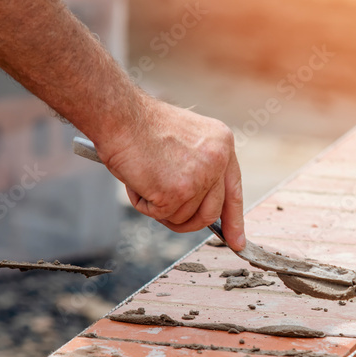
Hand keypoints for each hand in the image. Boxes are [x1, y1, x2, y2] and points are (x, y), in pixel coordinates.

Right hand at [96, 95, 245, 249]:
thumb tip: (199, 205)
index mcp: (222, 144)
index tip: (236, 241)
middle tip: (168, 214)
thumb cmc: (140, 125)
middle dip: (190, 222)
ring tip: (144, 177)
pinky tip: (137, 179)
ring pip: (183, 217)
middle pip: (210, 212)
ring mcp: (199, 178)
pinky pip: (159, 214)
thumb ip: (199, 169)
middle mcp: (217, 160)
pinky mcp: (177, 192)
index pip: (233, 190)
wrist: (119, 114)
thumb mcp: (186, 141)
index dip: (234, 219)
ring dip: (159, 206)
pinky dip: (142, 203)